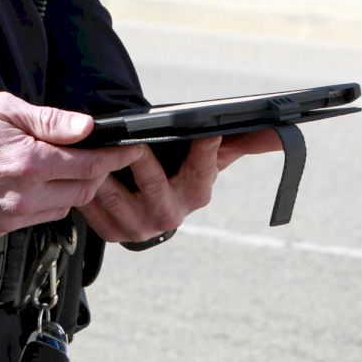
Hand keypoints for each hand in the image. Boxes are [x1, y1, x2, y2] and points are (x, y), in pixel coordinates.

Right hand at [0, 91, 143, 236]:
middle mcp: (24, 196)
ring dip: (71, 190)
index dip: (113, 157)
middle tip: (97, 157)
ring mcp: (10, 217)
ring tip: (60, 168)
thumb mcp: (3, 108)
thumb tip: (85, 127)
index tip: (128, 151)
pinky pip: (37, 219)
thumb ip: (49, 121)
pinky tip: (34, 185)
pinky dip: (46, 203)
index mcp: (29, 163)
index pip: (89, 165)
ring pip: (63, 209)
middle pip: (83, 192)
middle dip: (96, 174)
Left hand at [80, 128, 285, 243]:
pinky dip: (85, 187)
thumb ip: (247, 142)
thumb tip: (282, 132)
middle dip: (140, 158)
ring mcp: (139, 227)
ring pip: (116, 194)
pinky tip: (79, 167)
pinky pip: (93, 207)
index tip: (206, 129)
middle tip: (130, 137)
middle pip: (152, 182)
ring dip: (103, 171)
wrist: (148, 204)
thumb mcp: (213, 156)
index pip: (204, 168)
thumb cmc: (182, 171)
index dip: (205, 149)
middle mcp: (170, 215)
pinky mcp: (111, 232)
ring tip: (94, 146)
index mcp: (196, 194)